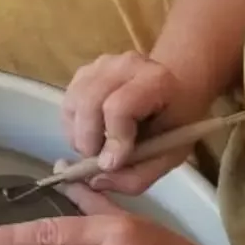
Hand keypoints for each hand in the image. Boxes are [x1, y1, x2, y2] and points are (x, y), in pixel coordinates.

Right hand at [62, 51, 207, 193]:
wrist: (176, 87)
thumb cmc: (175, 123)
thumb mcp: (170, 155)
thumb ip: (137, 175)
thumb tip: (94, 181)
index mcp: (155, 80)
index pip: (119, 107)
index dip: (112, 139)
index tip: (110, 165)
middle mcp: (124, 64)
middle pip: (89, 101)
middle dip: (88, 138)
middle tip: (96, 161)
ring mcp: (100, 64)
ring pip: (74, 101)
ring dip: (77, 132)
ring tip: (94, 149)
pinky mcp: (85, 70)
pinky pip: (68, 100)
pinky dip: (72, 124)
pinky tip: (89, 134)